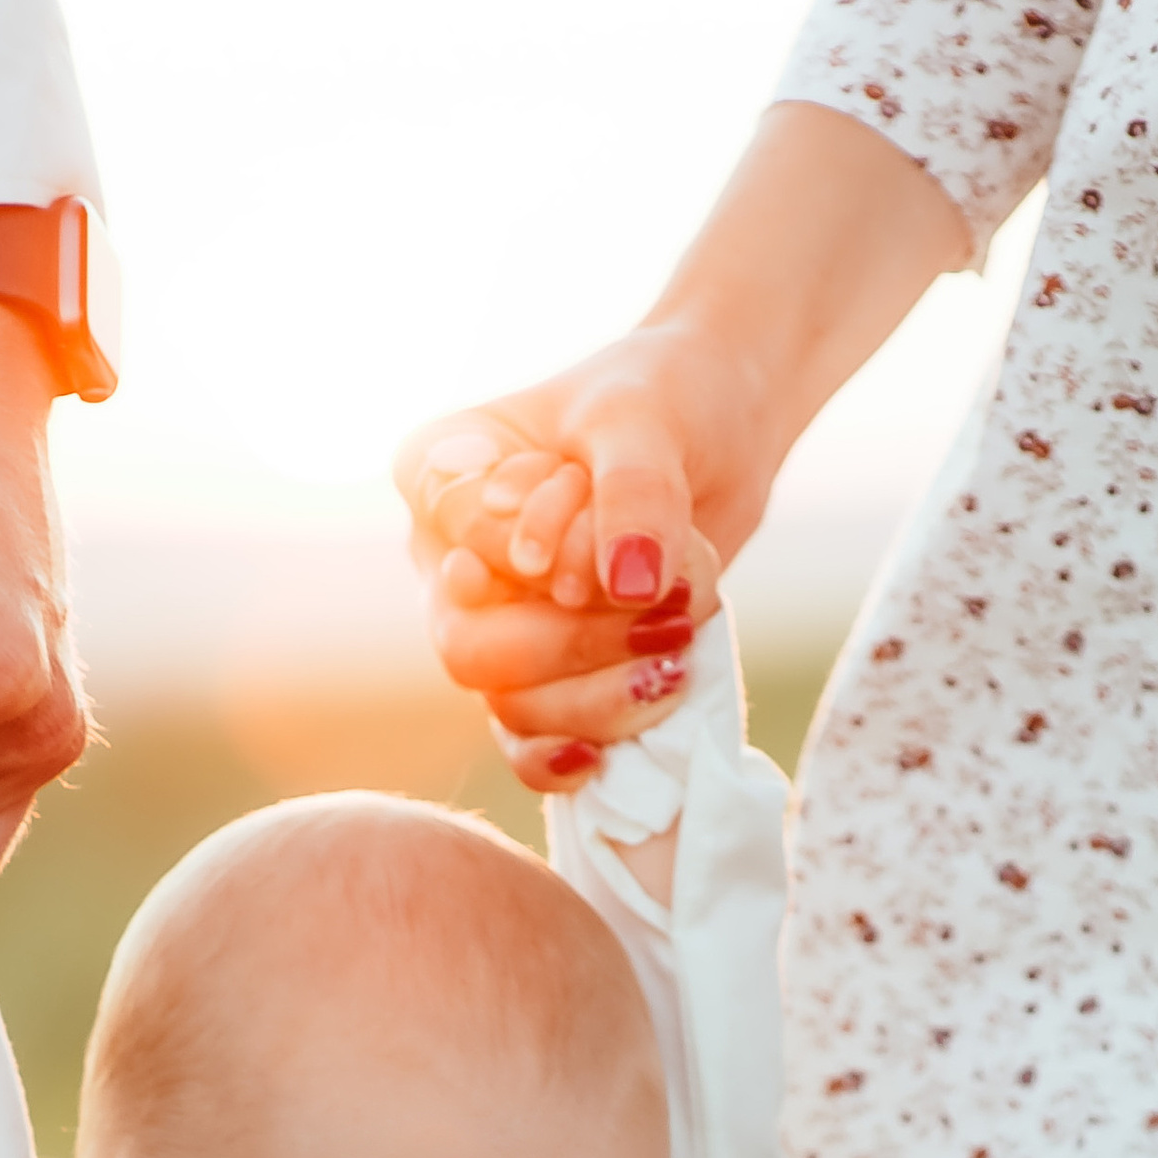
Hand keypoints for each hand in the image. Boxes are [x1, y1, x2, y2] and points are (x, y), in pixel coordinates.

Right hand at [396, 363, 752, 796]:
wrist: (720, 434)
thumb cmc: (666, 401)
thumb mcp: (646, 419)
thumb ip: (634, 492)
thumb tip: (631, 584)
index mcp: (437, 474)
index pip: (461, 543)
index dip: (540, 548)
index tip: (599, 505)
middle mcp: (446, 561)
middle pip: (471, 650)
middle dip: (573, 645)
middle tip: (666, 618)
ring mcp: (492, 627)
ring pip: (511, 707)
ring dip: (601, 696)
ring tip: (681, 650)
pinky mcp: (545, 676)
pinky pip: (530, 745)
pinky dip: (569, 756)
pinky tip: (603, 756)